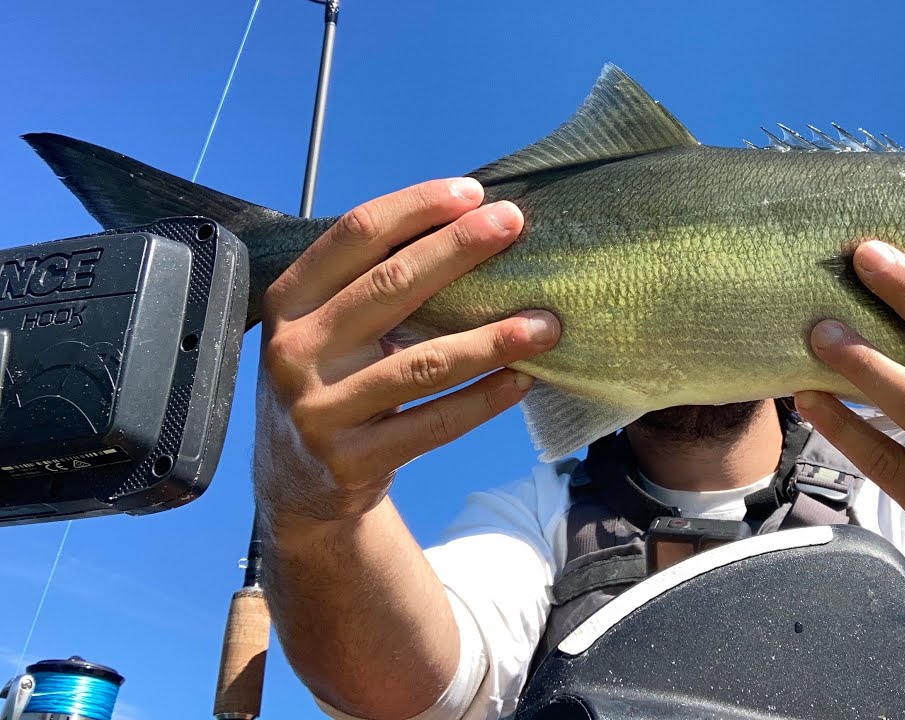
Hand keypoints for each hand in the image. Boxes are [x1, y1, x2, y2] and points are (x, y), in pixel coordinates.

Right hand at [253, 179, 559, 541]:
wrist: (295, 482)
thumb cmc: (331, 381)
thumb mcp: (326, 327)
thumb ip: (373, 284)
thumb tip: (470, 224)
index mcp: (290, 302)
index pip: (356, 235)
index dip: (417, 207)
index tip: (474, 192)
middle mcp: (296, 350)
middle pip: (390, 286)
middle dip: (459, 249)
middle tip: (514, 224)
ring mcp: (320, 409)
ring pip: (422, 364)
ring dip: (492, 339)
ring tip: (546, 323)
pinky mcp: (351, 460)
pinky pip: (433, 424)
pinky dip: (483, 400)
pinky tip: (522, 380)